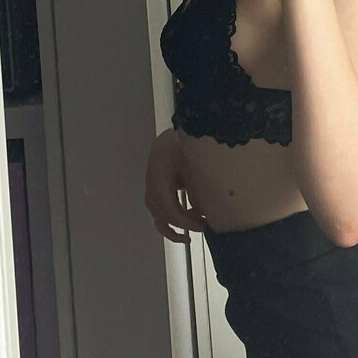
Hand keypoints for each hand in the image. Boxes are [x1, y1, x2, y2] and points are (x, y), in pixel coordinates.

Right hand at [144, 129, 209, 244]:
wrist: (193, 123)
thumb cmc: (198, 141)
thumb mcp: (201, 163)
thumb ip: (200, 187)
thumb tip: (204, 213)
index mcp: (160, 166)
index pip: (165, 200)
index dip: (181, 218)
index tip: (202, 226)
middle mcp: (152, 173)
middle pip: (157, 207)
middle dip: (177, 223)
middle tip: (200, 229)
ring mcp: (153, 176)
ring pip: (156, 207)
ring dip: (172, 223)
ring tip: (191, 234)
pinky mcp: (159, 179)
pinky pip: (161, 202)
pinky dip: (173, 214)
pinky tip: (191, 217)